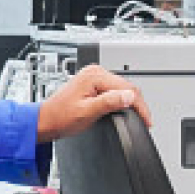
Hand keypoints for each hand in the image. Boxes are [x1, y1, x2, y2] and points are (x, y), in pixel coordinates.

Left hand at [37, 64, 153, 142]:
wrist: (47, 121)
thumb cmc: (60, 117)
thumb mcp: (87, 112)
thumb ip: (109, 103)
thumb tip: (129, 96)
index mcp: (94, 75)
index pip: (128, 87)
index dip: (140, 106)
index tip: (147, 120)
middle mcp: (95, 72)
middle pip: (127, 87)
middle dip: (138, 104)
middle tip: (146, 121)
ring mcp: (94, 77)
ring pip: (123, 89)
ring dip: (131, 103)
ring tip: (138, 117)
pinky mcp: (94, 84)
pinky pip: (115, 90)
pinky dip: (122, 101)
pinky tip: (126, 110)